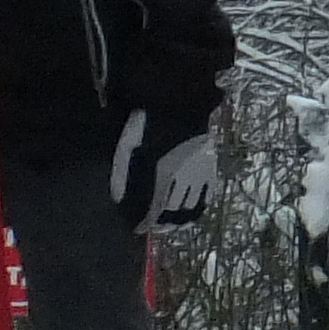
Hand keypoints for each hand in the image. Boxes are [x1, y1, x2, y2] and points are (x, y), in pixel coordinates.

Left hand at [110, 114, 218, 230]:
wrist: (178, 100)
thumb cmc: (148, 122)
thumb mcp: (126, 144)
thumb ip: (120, 173)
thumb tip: (117, 199)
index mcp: (161, 176)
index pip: (153, 210)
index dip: (144, 223)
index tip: (138, 229)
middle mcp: (183, 180)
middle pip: (172, 213)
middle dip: (160, 224)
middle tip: (152, 227)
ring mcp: (200, 174)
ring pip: (191, 208)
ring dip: (179, 221)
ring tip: (170, 225)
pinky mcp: (211, 167)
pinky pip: (209, 195)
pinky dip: (200, 208)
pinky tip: (192, 212)